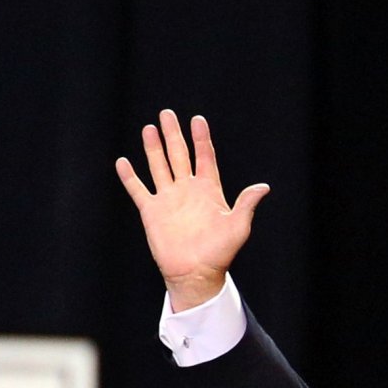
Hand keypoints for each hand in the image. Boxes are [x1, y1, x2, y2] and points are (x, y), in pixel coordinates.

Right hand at [115, 111, 269, 311]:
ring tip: (149, 128)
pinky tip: (123, 162)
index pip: (204, 156)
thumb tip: (264, 187)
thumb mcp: (238, 227)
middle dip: (173, 134)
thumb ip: (246, 204)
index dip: (201, 138)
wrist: (195, 274)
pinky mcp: (152, 212)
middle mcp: (187, 190)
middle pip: (179, 155)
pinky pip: (138, 190)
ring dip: (153, 148)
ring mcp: (168, 199)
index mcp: (208, 190)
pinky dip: (130, 177)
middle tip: (167, 113)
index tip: (197, 119)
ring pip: (159, 166)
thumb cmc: (220, 253)